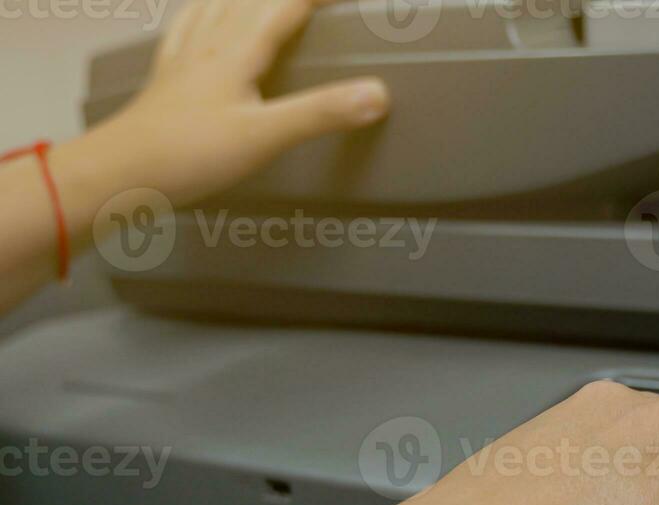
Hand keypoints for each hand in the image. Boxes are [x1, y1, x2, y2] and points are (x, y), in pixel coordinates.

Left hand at [0, 0, 386, 315]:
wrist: (120, 173)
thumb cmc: (187, 155)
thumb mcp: (266, 136)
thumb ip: (322, 113)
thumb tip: (377, 93)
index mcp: (236, 52)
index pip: (284, 7)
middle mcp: (209, 46)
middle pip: (250, 0)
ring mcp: (184, 61)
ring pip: (216, 7)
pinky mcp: (166, 80)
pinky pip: (184, 31)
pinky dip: (199, 14)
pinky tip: (199, 17)